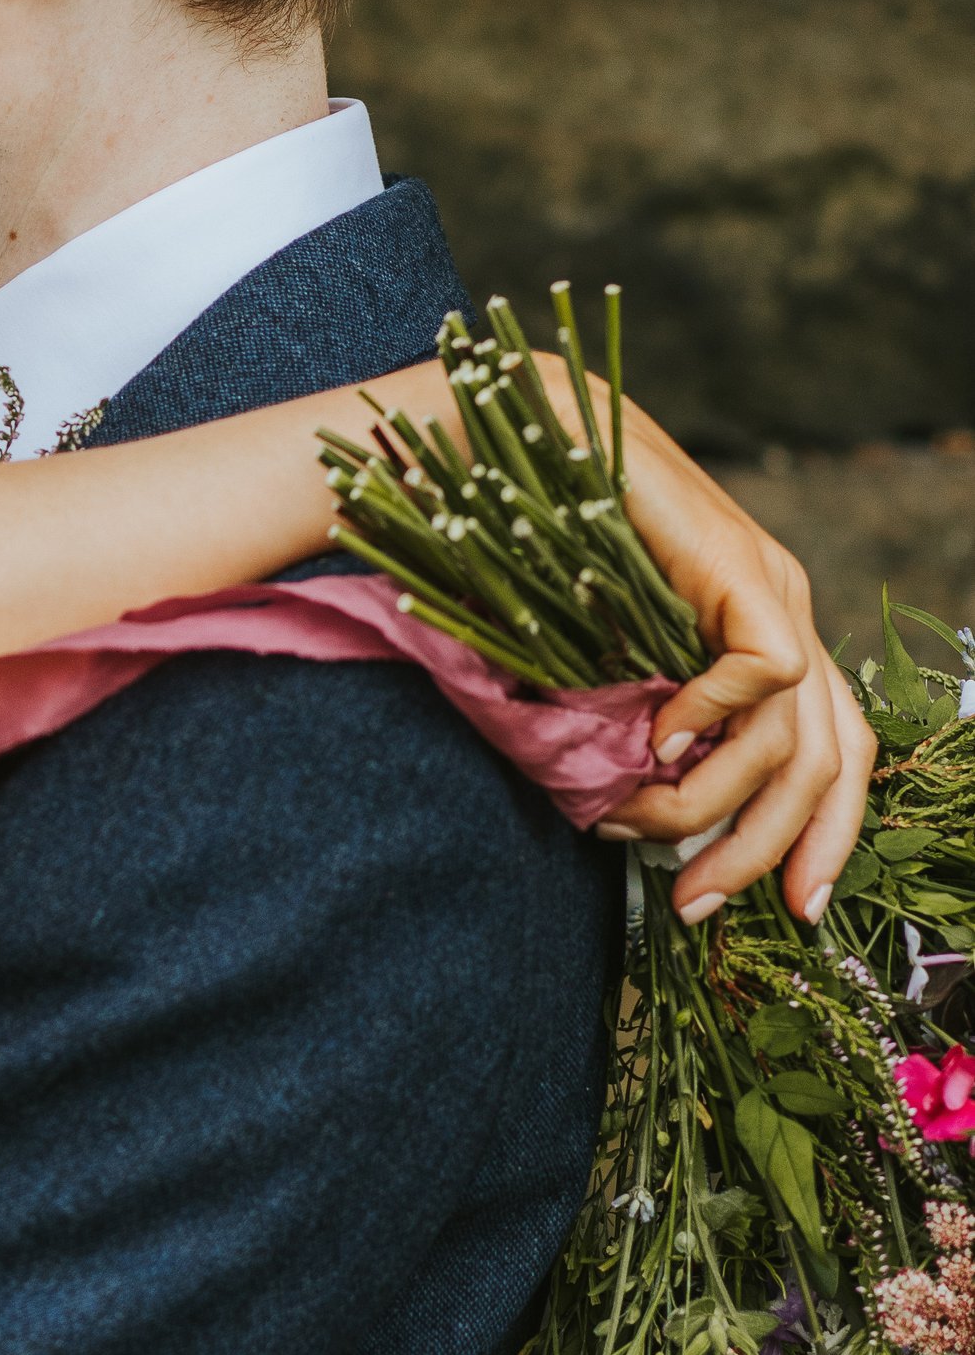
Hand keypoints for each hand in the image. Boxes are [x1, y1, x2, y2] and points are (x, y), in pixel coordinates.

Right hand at [593, 395, 873, 926]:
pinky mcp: (745, 570)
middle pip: (827, 764)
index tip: (786, 913)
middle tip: (697, 905)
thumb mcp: (604, 667)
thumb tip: (638, 819)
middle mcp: (786, 615)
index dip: (821, 839)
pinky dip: (712, 719)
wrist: (520, 441)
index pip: (833, 757)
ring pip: (797, 736)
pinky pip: (766, 673)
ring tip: (639, 821)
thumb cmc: (543, 551)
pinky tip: (654, 739)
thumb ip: (638, 730)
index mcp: (766, 637)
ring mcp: (772, 588)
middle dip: (768, 852)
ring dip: (716, 802)